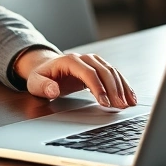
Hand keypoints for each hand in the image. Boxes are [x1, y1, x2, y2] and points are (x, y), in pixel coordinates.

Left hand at [14, 49, 136, 107]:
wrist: (47, 68)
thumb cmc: (41, 77)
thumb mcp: (35, 83)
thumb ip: (43, 87)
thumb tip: (53, 90)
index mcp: (70, 60)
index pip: (88, 73)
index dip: (98, 87)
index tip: (104, 103)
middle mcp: (84, 58)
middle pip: (104, 71)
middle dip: (114, 89)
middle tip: (120, 106)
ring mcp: (93, 61)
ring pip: (112, 72)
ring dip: (122, 87)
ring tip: (128, 104)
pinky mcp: (99, 67)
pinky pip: (114, 74)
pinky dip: (123, 85)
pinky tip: (130, 97)